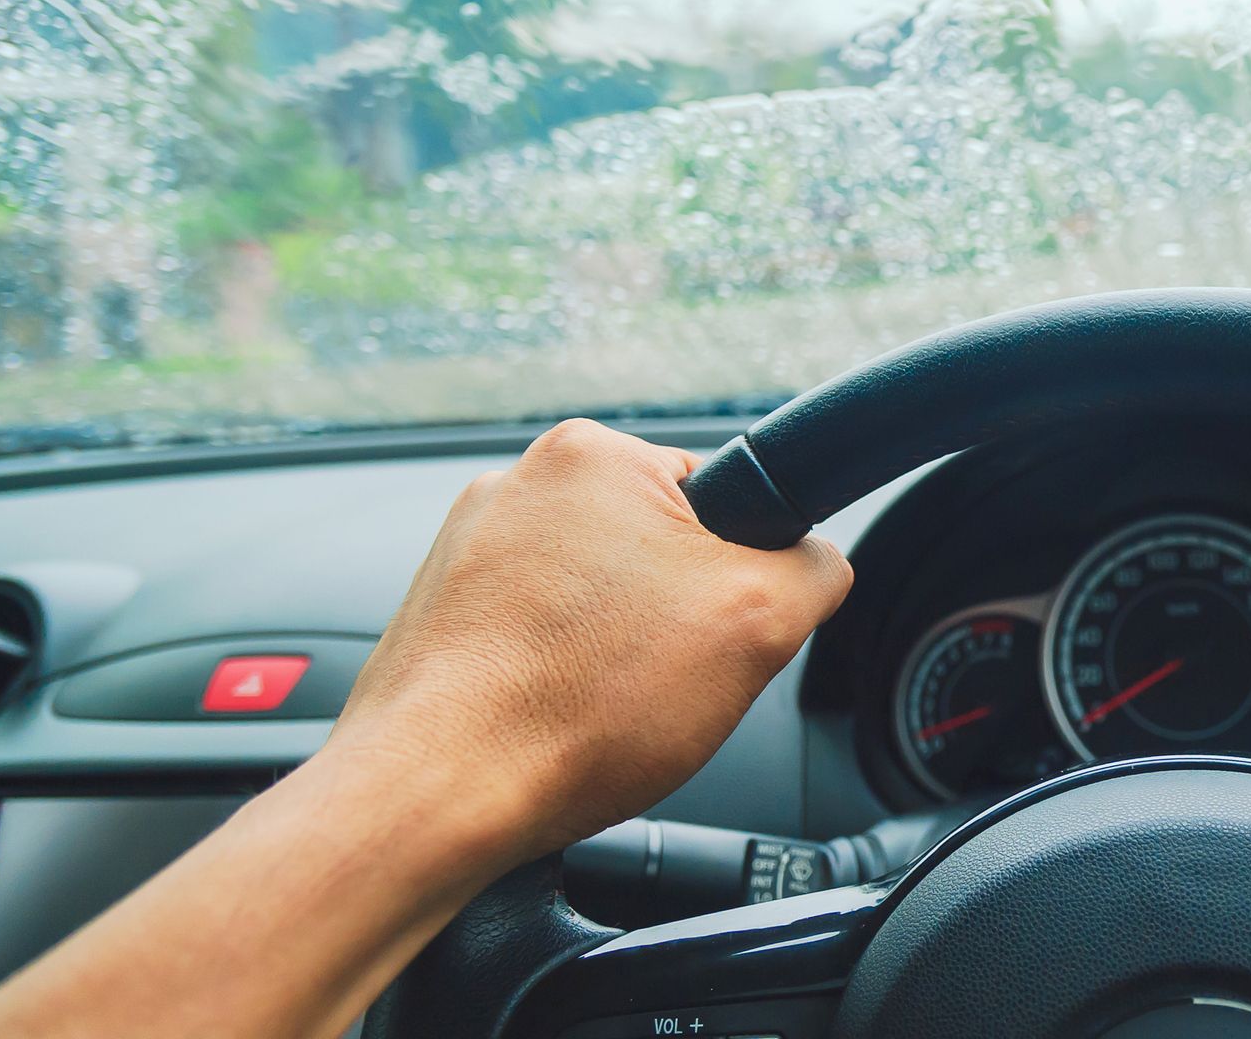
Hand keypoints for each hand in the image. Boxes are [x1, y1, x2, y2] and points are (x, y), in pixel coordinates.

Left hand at [327, 418, 852, 861]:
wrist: (433, 797)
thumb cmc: (572, 709)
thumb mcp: (759, 623)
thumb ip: (816, 570)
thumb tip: (817, 564)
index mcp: (594, 454)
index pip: (726, 502)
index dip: (744, 579)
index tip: (717, 631)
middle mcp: (520, 483)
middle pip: (660, 552)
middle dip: (675, 620)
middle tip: (661, 680)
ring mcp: (470, 547)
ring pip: (599, 600)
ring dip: (613, 652)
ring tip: (597, 706)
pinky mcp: (441, 609)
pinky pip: (539, 635)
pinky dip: (558, 675)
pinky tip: (556, 718)